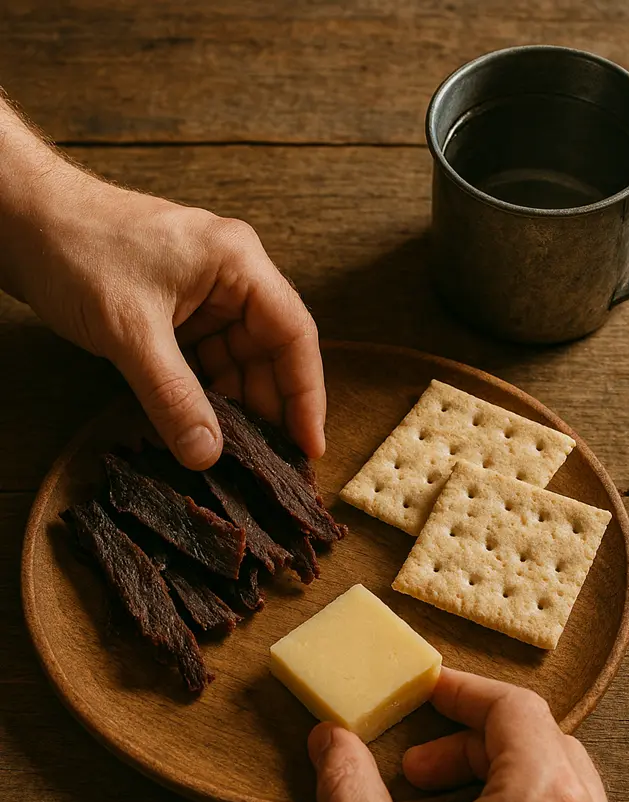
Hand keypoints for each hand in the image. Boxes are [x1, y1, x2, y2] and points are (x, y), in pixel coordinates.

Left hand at [0, 116, 323, 469]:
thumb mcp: (131, 331)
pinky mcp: (177, 312)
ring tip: (235, 454)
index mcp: (238, 264)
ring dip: (234, 406)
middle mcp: (232, 278)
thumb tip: (206, 454)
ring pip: (236, 362)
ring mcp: (204, 295)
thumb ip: (172, 396)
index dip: (306, 394)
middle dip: (269, 408)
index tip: (309, 445)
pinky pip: (205, 361)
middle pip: (269, 353)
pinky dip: (203, 394)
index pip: (294, 335)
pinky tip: (201, 427)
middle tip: (271, 464)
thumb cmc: (78, 250)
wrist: (22, 220)